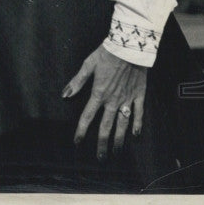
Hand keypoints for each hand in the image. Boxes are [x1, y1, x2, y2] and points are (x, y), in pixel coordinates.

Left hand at [63, 44, 147, 159]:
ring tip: (117, 152)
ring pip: (123, 124)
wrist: (129, 47)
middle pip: (106, 126)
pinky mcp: (139, 95)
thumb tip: (65, 95)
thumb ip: (77, 82)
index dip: (82, 130)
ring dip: (119, 139)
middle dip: (102, 143)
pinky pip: (138, 113)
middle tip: (101, 157)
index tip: (78, 142)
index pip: (87, 116)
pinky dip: (137, 124)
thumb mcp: (88, 65)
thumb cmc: (107, 53)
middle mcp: (113, 100)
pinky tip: (135, 135)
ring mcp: (127, 99)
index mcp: (98, 93)